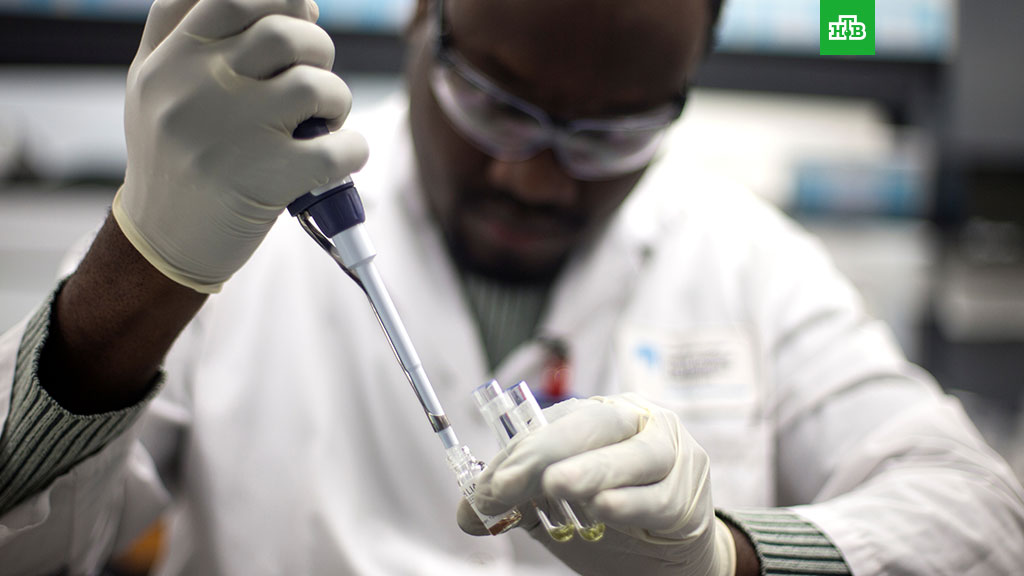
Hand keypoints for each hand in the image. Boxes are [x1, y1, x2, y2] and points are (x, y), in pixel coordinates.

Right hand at [114, 0, 368, 291]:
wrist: (163, 241)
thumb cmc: (174, 157)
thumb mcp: (154, 82)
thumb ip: (188, 25)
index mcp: (173, 60)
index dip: (283, 1)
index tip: (300, 19)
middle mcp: (197, 89)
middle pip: (284, 33)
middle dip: (318, 50)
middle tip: (315, 79)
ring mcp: (233, 133)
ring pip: (316, 86)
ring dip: (336, 100)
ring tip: (325, 121)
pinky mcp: (267, 179)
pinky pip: (339, 149)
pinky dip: (353, 149)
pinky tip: (338, 157)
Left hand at [461, 394, 736, 575]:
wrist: (671, 555)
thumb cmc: (613, 519)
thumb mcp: (557, 510)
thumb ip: (518, 503)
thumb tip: (467, 513)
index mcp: (599, 416)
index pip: (554, 423)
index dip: (518, 452)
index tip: (488, 486)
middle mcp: (638, 422)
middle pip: (593, 424)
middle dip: (546, 451)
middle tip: (508, 482)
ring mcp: (671, 453)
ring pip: (633, 454)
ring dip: (592, 469)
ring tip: (555, 484)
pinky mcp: (690, 494)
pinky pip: (659, 497)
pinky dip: (631, 503)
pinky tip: (605, 508)